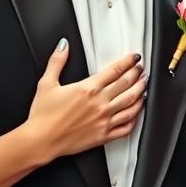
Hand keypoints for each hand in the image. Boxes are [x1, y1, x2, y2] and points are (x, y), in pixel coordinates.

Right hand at [26, 40, 145, 162]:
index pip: (115, 70)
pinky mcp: (104, 135)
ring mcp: (104, 120)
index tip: (134, 58)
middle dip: (137, 74)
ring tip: (144, 86)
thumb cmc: (42, 115)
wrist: (41, 141)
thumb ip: (57, 62)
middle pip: (127, 85)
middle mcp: (100, 103)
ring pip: (131, 104)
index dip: (128, 62)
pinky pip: (127, 126)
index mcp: (88, 89)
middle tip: (141, 69)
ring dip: (140, 93)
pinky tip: (136, 112)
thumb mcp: (46, 83)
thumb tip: (63, 45)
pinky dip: (135, 118)